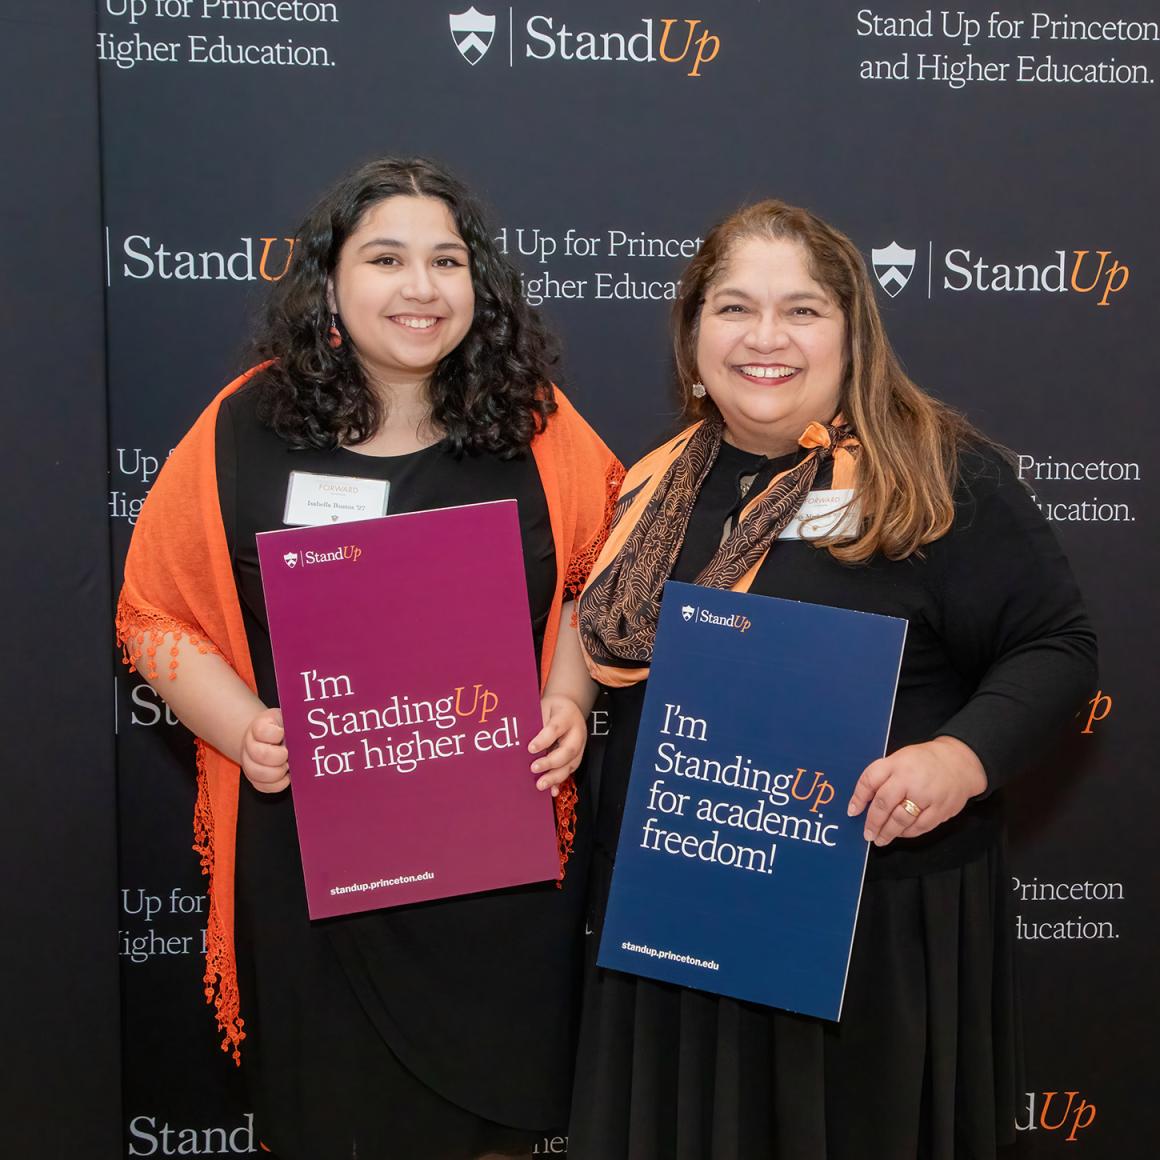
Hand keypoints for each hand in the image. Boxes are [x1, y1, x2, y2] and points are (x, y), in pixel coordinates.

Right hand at [240, 707, 289, 792]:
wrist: (267, 738)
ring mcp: (250, 762)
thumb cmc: (282, 727)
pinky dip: (278, 784)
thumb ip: (295, 720)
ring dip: (278, 772)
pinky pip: (264, 786)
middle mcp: (250, 745)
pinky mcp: (255, 778)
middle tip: (289, 754)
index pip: (262, 730)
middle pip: (260, 755)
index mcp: (259, 726)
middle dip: (279, 757)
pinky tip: (287, 776)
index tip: (283, 734)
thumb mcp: (287, 717)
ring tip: (288, 766)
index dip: (275, 734)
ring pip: (259, 773)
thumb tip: (311, 726)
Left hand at [528, 694, 587, 796]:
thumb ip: (536, 722)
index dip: (544, 739)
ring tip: (540, 785)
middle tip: (534, 768)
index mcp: (567, 716)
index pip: (556, 728)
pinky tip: (552, 791)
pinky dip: (561, 782)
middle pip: (568, 749)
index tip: (530, 748)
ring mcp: (580, 746)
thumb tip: (520, 740)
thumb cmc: (551, 709)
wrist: (568, 708)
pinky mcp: (577, 757)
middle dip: (551, 762)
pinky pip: (570, 771)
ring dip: (556, 776)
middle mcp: (578, 732)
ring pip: (572, 763)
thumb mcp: (543, 707)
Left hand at [846, 736, 986, 846]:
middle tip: (867, 834)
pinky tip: (900, 834)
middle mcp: (909, 779)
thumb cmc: (925, 761)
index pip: (870, 780)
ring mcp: (926, 795)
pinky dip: (907, 833)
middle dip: (873, 822)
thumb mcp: (900, 758)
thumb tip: (865, 801)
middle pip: (883, 804)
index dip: (858, 798)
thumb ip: (884, 776)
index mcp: (896, 763)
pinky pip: (919, 826)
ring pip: (901, 819)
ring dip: (888, 832)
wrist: (960, 762)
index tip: (852, 811)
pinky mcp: (940, 809)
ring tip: (880, 839)